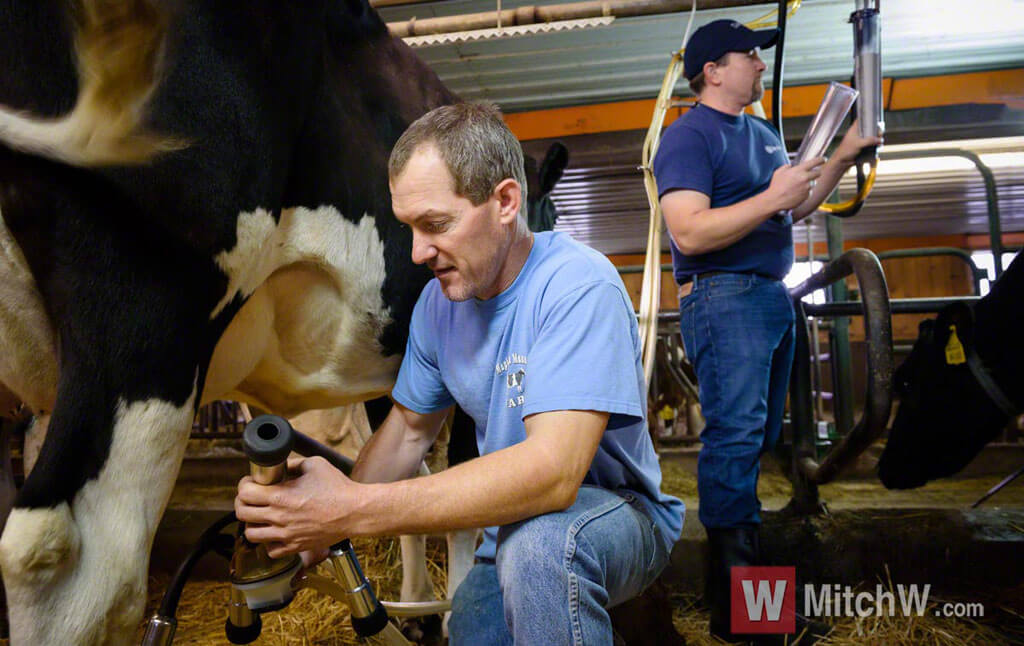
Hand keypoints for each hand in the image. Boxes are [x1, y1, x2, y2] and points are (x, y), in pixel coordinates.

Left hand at [235, 456, 359, 558]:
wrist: (356, 511)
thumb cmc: (338, 488)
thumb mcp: (315, 465)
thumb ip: (293, 464)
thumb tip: (281, 466)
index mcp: (282, 496)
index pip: (245, 492)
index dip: (244, 484)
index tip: (250, 482)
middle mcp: (280, 517)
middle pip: (242, 513)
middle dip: (243, 502)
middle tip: (251, 498)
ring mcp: (286, 535)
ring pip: (251, 534)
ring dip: (252, 523)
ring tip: (261, 516)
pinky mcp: (296, 547)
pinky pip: (270, 550)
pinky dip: (268, 542)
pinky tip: (275, 532)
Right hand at [768, 157, 823, 211]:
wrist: (775, 200)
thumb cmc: (776, 186)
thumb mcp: (779, 172)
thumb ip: (787, 167)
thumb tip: (791, 166)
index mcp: (799, 170)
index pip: (816, 162)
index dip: (821, 160)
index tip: (822, 160)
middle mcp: (805, 178)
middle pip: (818, 173)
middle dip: (815, 172)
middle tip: (810, 174)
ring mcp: (807, 188)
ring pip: (812, 183)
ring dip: (808, 183)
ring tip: (797, 187)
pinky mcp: (807, 196)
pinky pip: (809, 192)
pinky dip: (804, 192)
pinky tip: (796, 193)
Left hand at [833, 120, 882, 164]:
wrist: (842, 162)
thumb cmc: (846, 151)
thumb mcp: (859, 144)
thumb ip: (870, 140)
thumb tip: (880, 139)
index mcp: (855, 129)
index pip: (862, 119)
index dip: (868, 118)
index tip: (875, 120)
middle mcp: (859, 133)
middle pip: (870, 128)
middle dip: (876, 131)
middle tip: (880, 134)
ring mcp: (862, 140)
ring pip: (872, 136)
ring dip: (877, 139)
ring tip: (879, 142)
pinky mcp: (864, 147)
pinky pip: (872, 144)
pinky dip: (876, 145)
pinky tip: (878, 147)